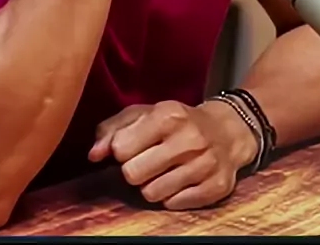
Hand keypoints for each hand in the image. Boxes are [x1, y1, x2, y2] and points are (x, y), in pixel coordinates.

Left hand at [88, 100, 258, 209]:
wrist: (226, 131)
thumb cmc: (176, 122)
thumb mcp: (144, 114)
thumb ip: (112, 129)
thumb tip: (93, 155)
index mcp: (167, 115)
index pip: (121, 149)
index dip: (121, 151)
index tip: (130, 147)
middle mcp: (188, 139)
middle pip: (133, 174)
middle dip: (134, 171)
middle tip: (145, 162)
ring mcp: (204, 164)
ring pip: (152, 194)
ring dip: (152, 186)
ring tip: (162, 171)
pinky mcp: (216, 186)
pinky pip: (176, 204)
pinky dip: (172, 197)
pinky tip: (178, 181)